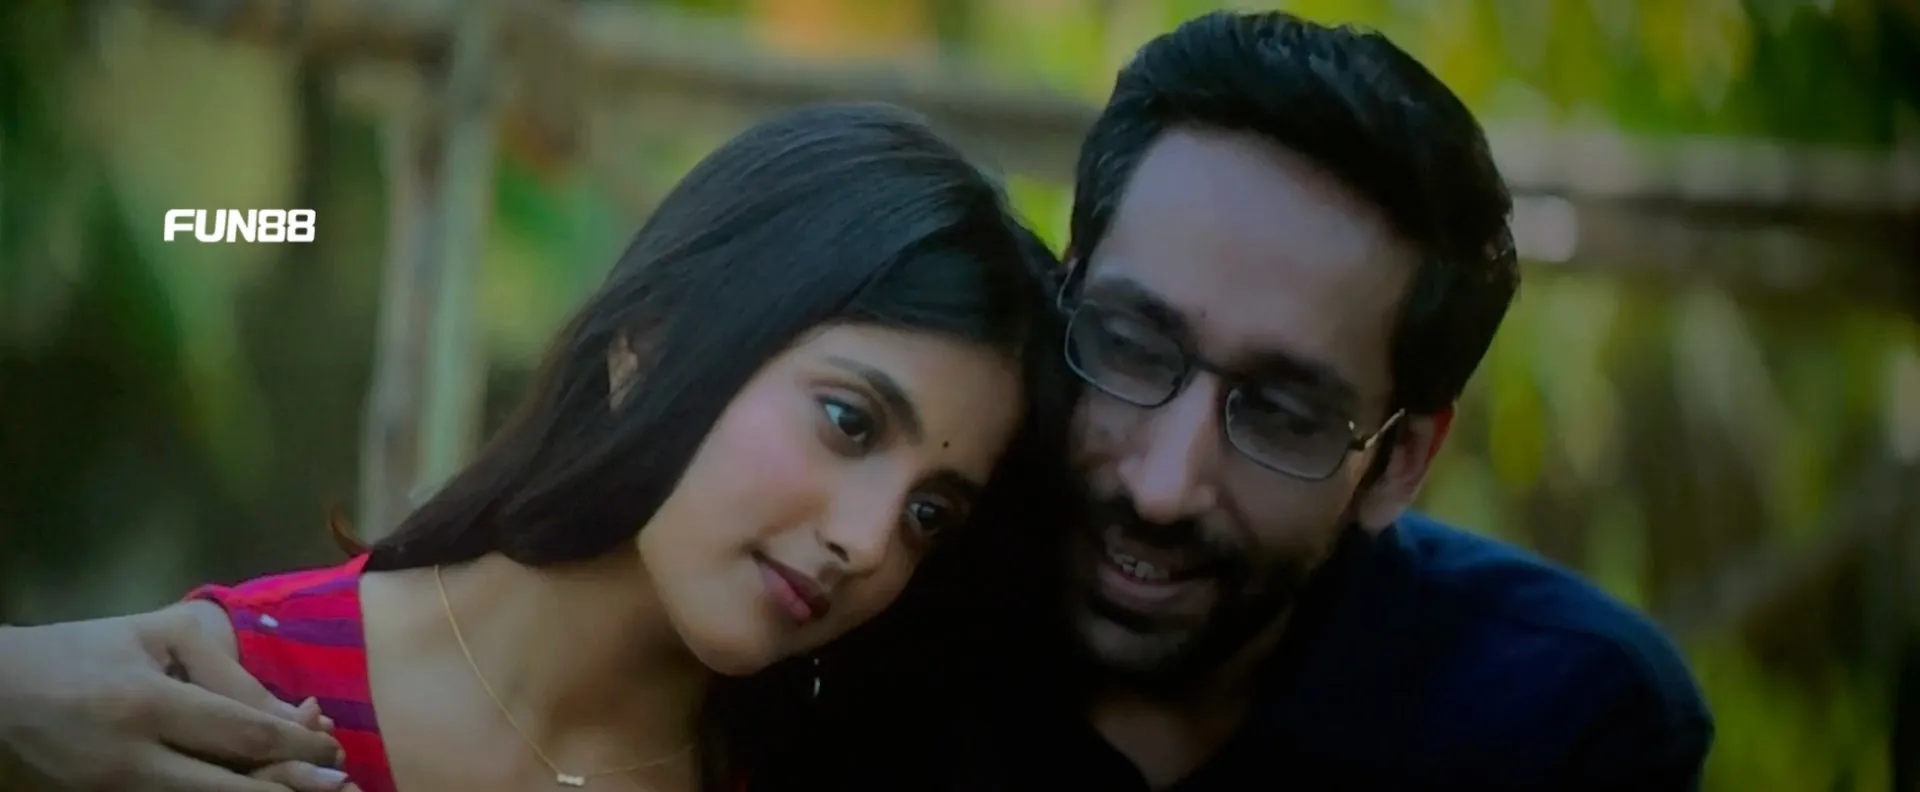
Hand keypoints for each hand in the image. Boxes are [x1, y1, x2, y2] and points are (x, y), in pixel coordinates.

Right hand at [0, 606, 345, 791]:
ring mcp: (119, 789)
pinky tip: (258, 786)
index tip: (333, 748)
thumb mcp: (161, 637)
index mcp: (149, 703)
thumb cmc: (91, 649)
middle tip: (340, 787)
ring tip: (311, 790)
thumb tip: (291, 716)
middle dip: (291, 790)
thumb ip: (229, 673)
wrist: (5, 688)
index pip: (242, 733)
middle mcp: (134, 757)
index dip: (297, 745)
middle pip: (230, 788)